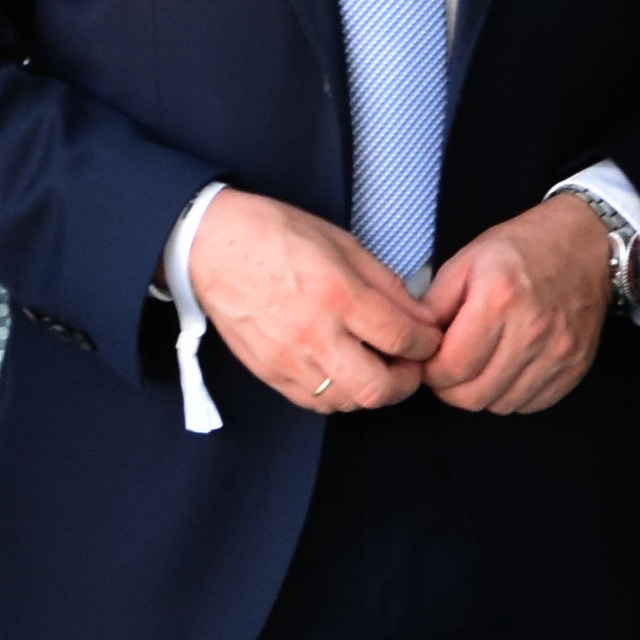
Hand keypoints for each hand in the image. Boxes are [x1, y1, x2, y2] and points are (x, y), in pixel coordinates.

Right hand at [192, 190, 443, 412]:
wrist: (209, 246)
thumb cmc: (275, 235)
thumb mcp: (342, 242)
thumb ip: (385, 284)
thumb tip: (420, 315)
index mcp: (337, 294)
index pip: (401, 338)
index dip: (427, 344)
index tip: (429, 338)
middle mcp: (314, 334)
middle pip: (378, 388)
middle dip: (407, 382)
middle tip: (412, 365)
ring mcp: (288, 359)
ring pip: (348, 403)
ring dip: (373, 391)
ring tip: (378, 367)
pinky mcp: (268, 372)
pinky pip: (314, 404)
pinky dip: (338, 396)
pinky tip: (344, 374)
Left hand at [423, 197, 615, 415]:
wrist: (587, 243)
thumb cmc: (523, 248)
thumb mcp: (468, 259)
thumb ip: (434, 303)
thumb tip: (414, 343)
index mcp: (499, 300)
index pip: (452, 368)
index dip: (430, 373)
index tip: (428, 363)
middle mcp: (532, 330)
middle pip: (475, 396)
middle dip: (451, 389)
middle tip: (449, 370)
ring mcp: (559, 352)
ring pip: (502, 405)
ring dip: (482, 393)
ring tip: (480, 367)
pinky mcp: (576, 365)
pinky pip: (532, 404)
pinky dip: (513, 394)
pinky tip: (508, 369)